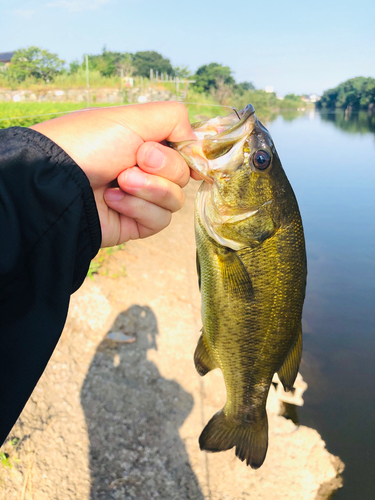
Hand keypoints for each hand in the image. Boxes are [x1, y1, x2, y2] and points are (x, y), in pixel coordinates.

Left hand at [31, 102, 197, 246]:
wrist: (57, 181)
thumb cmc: (91, 142)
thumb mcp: (134, 117)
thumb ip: (175, 119)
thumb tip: (199, 144)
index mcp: (145, 142)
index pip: (186, 151)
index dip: (189, 153)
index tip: (183, 150)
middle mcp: (145, 169)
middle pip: (184, 175)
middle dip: (162, 167)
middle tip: (134, 160)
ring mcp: (141, 198)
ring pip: (176, 200)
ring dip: (150, 188)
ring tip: (120, 181)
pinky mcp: (135, 223)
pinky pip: (159, 220)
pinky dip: (138, 208)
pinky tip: (112, 200)